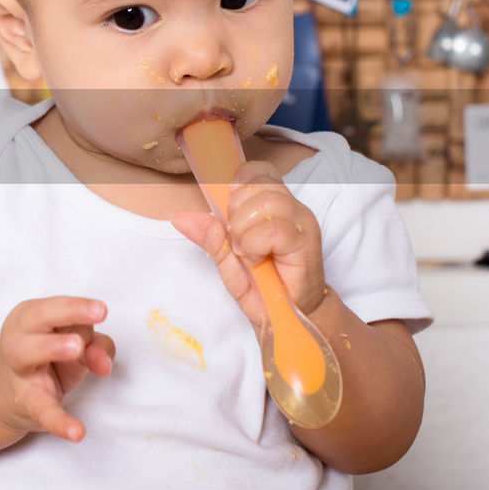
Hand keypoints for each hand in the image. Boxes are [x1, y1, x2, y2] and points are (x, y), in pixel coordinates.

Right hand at [0, 296, 113, 442]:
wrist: (1, 395)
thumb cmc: (47, 359)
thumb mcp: (74, 346)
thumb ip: (96, 346)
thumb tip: (103, 363)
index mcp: (32, 316)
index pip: (56, 306)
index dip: (79, 307)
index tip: (102, 310)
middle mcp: (20, 335)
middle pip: (39, 317)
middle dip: (67, 314)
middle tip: (95, 318)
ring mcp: (20, 369)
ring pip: (29, 352)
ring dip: (54, 346)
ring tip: (78, 349)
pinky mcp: (26, 403)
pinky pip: (42, 410)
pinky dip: (59, 421)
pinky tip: (77, 432)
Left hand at [172, 160, 325, 328]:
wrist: (288, 320)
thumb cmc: (263, 289)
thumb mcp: (228, 262)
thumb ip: (210, 237)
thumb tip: (180, 217)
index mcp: (275, 205)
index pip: (258, 170)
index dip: (239, 183)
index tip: (229, 211)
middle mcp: (292, 209)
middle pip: (259, 182)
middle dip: (236, 210)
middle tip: (236, 239)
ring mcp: (302, 224)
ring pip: (267, 201)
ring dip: (245, 229)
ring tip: (246, 252)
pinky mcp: (307, 243)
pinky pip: (274, 229)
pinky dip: (256, 244)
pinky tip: (257, 259)